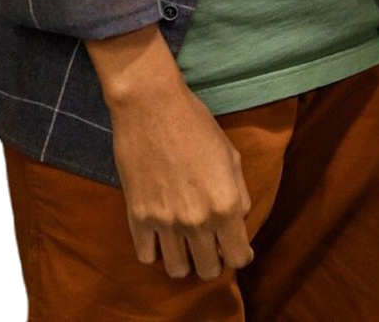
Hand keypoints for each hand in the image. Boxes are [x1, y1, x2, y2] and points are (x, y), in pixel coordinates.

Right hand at [87, 28, 252, 280]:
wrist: (152, 108)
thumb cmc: (197, 126)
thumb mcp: (231, 157)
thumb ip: (239, 194)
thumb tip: (238, 220)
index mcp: (226, 205)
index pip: (238, 257)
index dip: (240, 255)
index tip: (236, 248)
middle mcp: (197, 220)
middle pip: (208, 270)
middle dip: (214, 261)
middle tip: (212, 247)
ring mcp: (164, 222)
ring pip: (177, 270)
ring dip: (185, 262)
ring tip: (187, 246)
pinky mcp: (137, 217)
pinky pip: (147, 256)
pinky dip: (157, 251)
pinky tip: (163, 237)